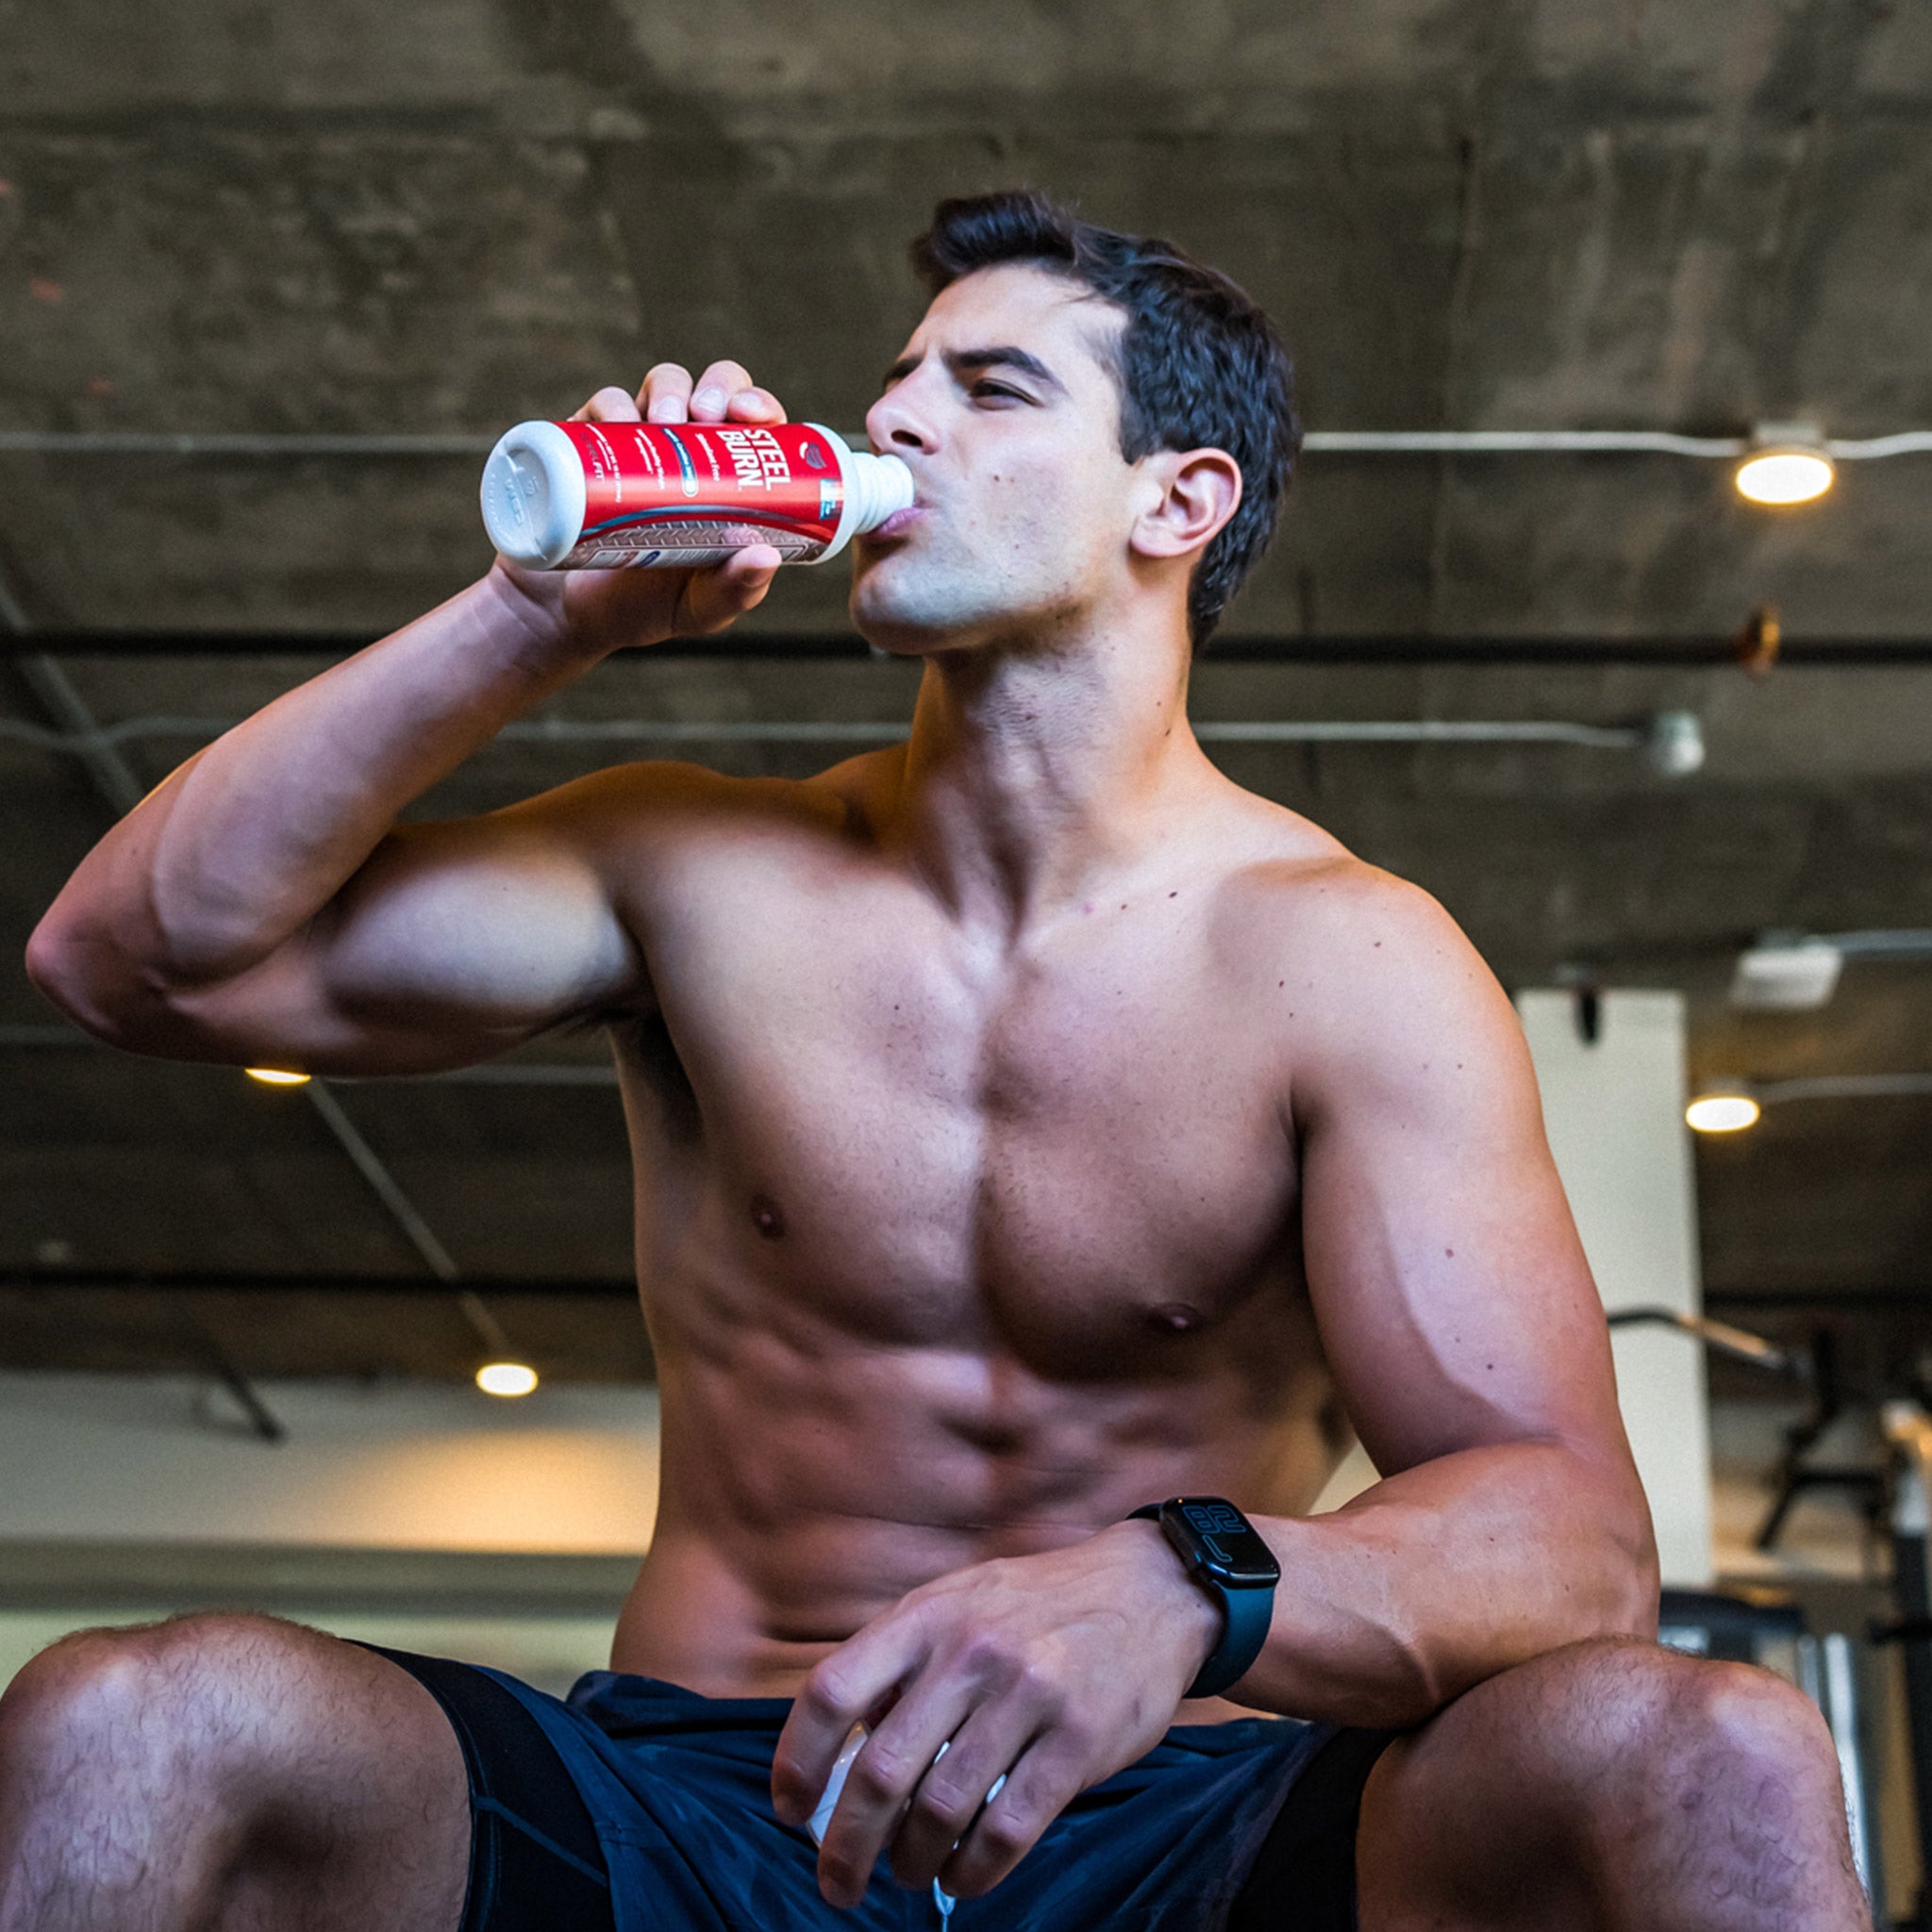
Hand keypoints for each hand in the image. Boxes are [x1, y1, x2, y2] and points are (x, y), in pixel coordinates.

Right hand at [487, 360, 788, 659]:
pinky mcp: (592, 444)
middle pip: (716, 389)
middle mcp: (690, 451)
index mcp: (729, 481)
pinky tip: (620, 426)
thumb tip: (765, 555)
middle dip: (718, 386)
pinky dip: (613, 407)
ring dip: (669, 390)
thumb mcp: (702, 608)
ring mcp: (641, 442)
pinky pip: (603, 406)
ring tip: (664, 422)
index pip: (755, 426)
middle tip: (707, 416)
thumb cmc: (649, 607)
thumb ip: (736, 589)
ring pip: (663, 384)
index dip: (759, 405)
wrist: (571, 615)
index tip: (750, 417)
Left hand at [770, 1521, 1220, 1907]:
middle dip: (847, 1847)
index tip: (789, 1810)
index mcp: (925, 1616)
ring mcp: (1027, 1696)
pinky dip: (973, 1872)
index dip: (797, 1761)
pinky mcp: (1078, 1741)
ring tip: (908, 1873)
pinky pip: (1007, 1830)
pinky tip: (961, 1877)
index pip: (832, 1692)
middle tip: (838, 1883)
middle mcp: (970, 1653)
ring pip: (940, 1810)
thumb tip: (840, 1751)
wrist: (1148, 1590)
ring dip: (911, 1862)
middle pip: (880, 1771)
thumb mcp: (956, 1602)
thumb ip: (899, 1661)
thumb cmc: (1034, 1606)